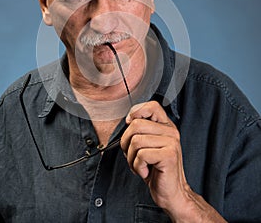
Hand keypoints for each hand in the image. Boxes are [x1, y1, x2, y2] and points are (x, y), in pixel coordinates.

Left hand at [120, 101, 226, 221]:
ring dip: (132, 158)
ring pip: (135, 141)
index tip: (129, 124)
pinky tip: (147, 172)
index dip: (136, 112)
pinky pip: (141, 155)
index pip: (152, 106)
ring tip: (141, 166)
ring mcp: (172, 142)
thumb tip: (128, 120)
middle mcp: (171, 131)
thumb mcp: (147, 145)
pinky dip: (138, 167)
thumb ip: (140, 130)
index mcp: (166, 126)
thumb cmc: (156, 170)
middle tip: (133, 156)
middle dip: (126, 143)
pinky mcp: (169, 155)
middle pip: (136, 125)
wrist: (172, 193)